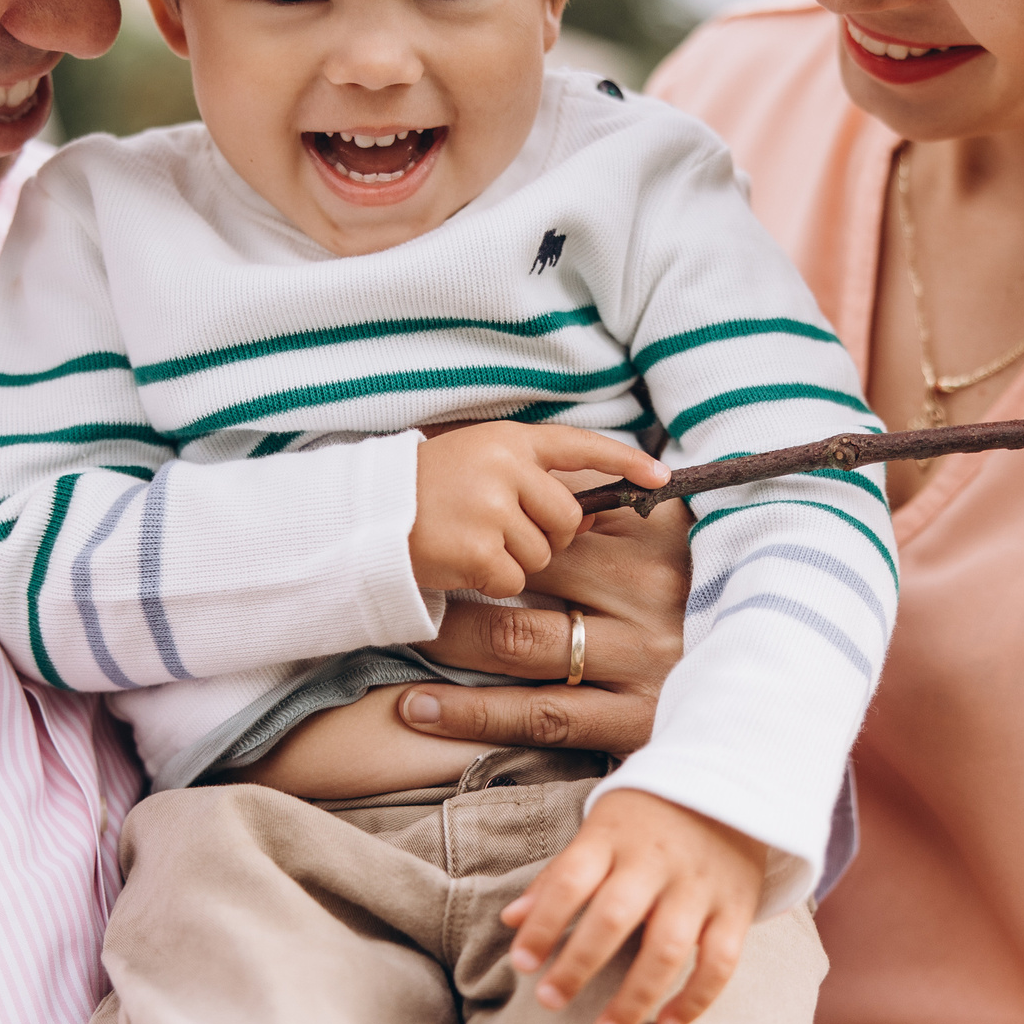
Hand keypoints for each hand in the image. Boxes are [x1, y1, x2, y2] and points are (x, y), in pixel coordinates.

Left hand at [403, 499, 689, 754]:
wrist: (782, 682)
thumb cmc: (709, 597)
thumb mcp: (679, 537)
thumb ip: (623, 506)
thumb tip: (555, 476)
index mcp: (652, 542)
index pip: (550, 524)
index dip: (489, 526)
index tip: (435, 524)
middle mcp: (643, 598)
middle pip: (524, 577)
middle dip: (455, 575)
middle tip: (399, 575)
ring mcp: (637, 662)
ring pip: (519, 644)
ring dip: (448, 638)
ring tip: (397, 633)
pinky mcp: (630, 721)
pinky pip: (536, 715)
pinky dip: (469, 713)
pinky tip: (416, 709)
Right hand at [409, 423, 666, 596]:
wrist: (362, 516)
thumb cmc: (421, 491)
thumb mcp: (475, 460)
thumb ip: (528, 474)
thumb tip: (586, 512)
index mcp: (507, 440)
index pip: (578, 444)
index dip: (623, 461)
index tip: (660, 476)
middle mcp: (504, 467)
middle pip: (565, 516)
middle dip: (548, 535)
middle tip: (503, 532)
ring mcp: (490, 507)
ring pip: (542, 552)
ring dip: (515, 560)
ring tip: (472, 542)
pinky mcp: (477, 549)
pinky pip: (512, 580)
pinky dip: (491, 583)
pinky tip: (461, 564)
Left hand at [502, 789, 764, 1023]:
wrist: (730, 781)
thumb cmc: (648, 816)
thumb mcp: (599, 829)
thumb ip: (559, 875)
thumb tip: (512, 920)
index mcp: (613, 837)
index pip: (571, 879)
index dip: (543, 923)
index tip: (521, 963)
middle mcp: (656, 861)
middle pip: (614, 916)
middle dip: (578, 964)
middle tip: (549, 1001)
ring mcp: (698, 885)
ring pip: (666, 948)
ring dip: (634, 997)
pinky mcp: (735, 906)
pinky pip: (719, 961)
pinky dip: (694, 999)